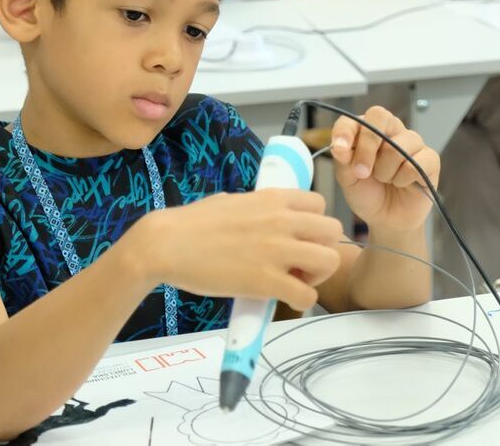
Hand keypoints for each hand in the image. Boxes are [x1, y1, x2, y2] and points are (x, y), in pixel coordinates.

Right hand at [133, 189, 342, 311]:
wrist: (165, 244)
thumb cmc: (191, 223)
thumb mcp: (232, 201)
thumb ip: (256, 206)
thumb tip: (261, 211)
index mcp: (273, 198)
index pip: (320, 205)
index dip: (313, 226)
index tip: (297, 239)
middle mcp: (282, 220)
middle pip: (334, 231)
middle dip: (322, 248)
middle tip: (300, 263)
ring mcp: (276, 250)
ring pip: (330, 261)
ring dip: (317, 275)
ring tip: (294, 281)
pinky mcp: (265, 281)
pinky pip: (306, 295)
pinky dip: (301, 301)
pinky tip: (284, 298)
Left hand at [330, 105, 439, 234]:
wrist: (388, 220)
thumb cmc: (368, 195)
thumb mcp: (348, 180)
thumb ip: (343, 161)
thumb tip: (340, 147)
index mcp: (368, 130)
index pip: (355, 118)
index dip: (346, 131)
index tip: (340, 151)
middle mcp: (391, 130)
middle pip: (379, 117)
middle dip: (367, 148)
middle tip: (362, 173)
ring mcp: (413, 143)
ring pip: (396, 146)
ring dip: (384, 171)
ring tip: (386, 180)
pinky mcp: (430, 159)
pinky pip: (414, 164)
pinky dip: (402, 179)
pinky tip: (402, 184)